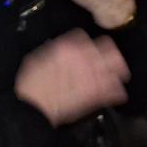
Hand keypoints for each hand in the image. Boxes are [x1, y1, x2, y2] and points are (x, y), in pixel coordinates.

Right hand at [14, 30, 128, 125]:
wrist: (32, 109)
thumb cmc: (29, 87)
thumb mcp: (35, 60)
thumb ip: (52, 51)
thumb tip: (60, 48)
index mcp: (66, 48)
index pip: (83, 37)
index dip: (83, 44)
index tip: (83, 50)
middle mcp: (83, 58)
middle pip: (108, 47)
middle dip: (107, 54)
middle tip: (104, 61)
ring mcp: (93, 75)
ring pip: (117, 66)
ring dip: (115, 71)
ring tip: (111, 77)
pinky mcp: (98, 93)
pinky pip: (116, 89)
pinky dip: (116, 91)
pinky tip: (111, 94)